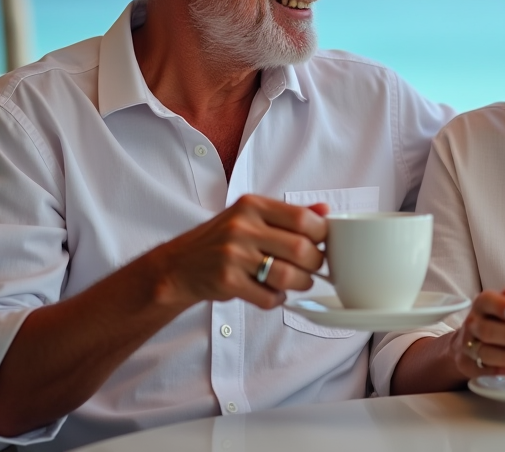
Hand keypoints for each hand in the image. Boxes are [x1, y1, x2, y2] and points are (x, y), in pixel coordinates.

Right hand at [156, 194, 328, 310]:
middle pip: (301, 249)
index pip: (302, 218)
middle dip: (315, 264)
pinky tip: (272, 294)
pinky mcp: (227, 281)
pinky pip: (268, 297)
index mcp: (252, 205)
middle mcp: (242, 226)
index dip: (321, 234)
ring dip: (300, 284)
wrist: (179, 265)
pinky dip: (277, 300)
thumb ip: (288, 214)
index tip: (322, 244)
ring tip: (296, 282)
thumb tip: (325, 210)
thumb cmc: (221, 240)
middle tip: (312, 268)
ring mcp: (233, 254)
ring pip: (288, 276)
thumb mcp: (251, 216)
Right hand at [448, 289, 504, 378]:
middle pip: (488, 330)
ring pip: (485, 352)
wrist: (469, 341)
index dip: (502, 306)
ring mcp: (468, 345)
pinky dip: (503, 369)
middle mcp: (472, 323)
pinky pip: (484, 369)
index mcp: (481, 304)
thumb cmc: (497, 320)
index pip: (487, 301)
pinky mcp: (468, 365)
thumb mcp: (504, 306)